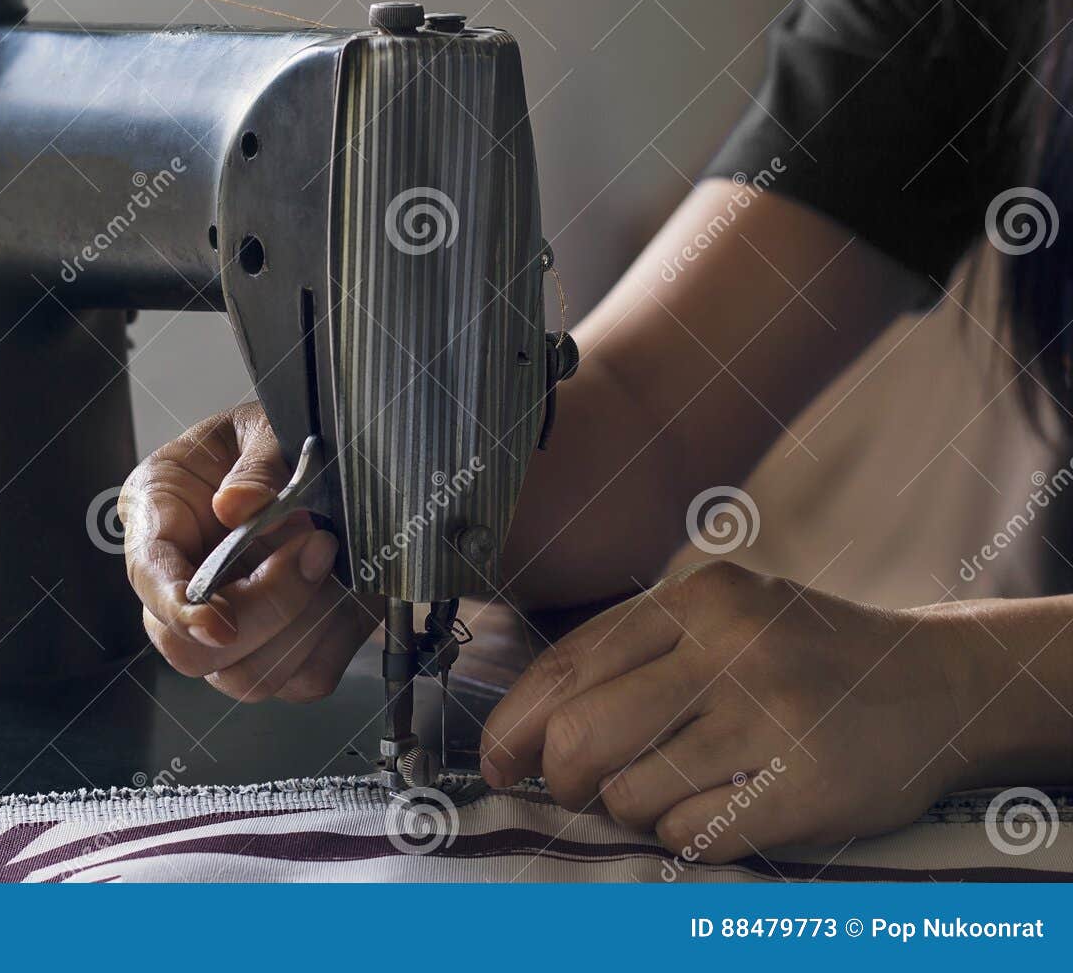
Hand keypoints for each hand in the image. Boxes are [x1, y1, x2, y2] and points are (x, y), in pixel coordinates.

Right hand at [119, 403, 379, 701]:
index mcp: (157, 517)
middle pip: (189, 650)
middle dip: (264, 610)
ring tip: (331, 555)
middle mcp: (180, 583)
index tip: (220, 622)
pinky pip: (302, 679)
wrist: (320, 459)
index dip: (180, 609)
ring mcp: (226, 627)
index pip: (149, 580)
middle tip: (315, 547)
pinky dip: (332, 640)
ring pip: (246, 676)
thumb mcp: (262, 426)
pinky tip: (343, 589)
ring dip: (303, 625)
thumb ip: (255, 462)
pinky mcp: (279, 650)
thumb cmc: (271, 438)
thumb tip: (237, 508)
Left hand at [480, 561, 971, 862]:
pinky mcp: (806, 782)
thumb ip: (634, 654)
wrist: (937, 683)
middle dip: (560, 778)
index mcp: (696, 598)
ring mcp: (771, 714)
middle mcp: (730, 646)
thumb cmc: (804, 656)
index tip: (496, 762)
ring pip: (631, 793)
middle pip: (581, 735)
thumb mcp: (722, 617)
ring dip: (631, 809)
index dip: (513, 725)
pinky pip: (693, 833)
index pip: (567, 667)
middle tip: (577, 790)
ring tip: (672, 788)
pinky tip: (719, 808)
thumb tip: (529, 728)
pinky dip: (685, 834)